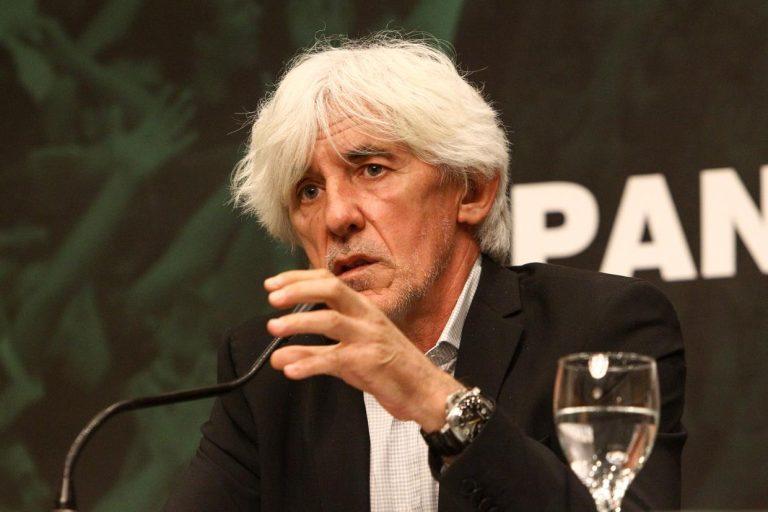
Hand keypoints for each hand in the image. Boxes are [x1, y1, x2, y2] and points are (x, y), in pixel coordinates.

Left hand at [266, 268, 459, 431]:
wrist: (425, 391)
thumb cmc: (390, 369)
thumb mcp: (348, 357)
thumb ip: (313, 354)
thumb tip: (279, 356)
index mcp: (363, 309)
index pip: (328, 281)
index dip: (298, 279)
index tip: (273, 285)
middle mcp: (367, 317)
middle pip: (331, 289)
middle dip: (299, 289)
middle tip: (272, 298)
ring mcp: (369, 338)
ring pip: (330, 320)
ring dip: (299, 323)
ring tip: (275, 328)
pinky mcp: (370, 362)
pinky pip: (335, 359)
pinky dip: (309, 364)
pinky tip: (291, 370)